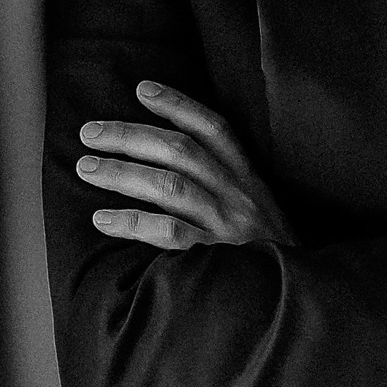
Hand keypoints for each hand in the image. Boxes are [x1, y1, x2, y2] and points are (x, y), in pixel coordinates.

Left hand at [76, 82, 295, 250]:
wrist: (299, 298)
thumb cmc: (268, 256)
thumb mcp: (260, 210)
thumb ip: (226, 186)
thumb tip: (170, 160)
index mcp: (249, 180)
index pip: (214, 129)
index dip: (178, 105)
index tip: (142, 88)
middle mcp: (239, 196)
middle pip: (180, 151)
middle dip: (130, 136)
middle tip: (89, 133)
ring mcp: (228, 226)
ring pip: (170, 185)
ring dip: (123, 172)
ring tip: (86, 168)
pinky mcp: (216, 259)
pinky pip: (169, 233)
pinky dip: (133, 222)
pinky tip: (103, 219)